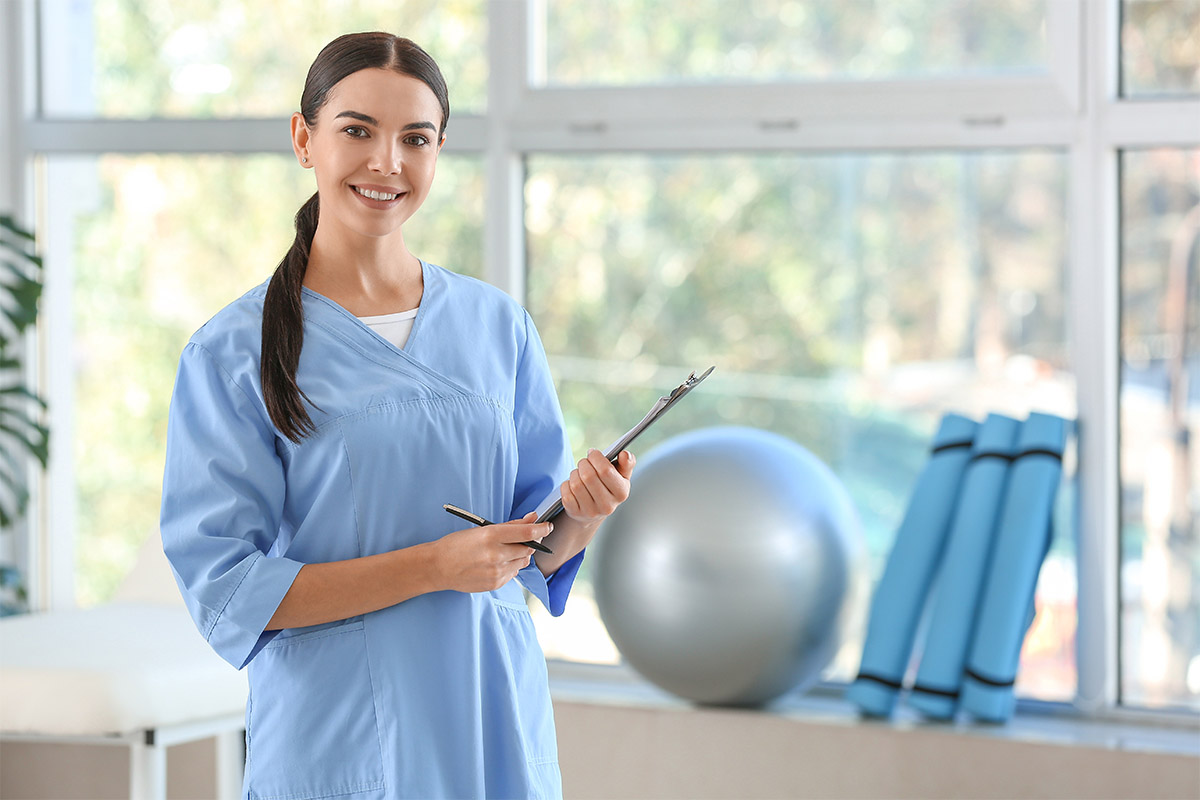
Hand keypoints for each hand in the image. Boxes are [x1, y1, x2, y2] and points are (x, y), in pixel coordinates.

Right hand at [433, 513, 552, 592]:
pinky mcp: (495, 584)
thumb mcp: (482, 529)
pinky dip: (510, 567)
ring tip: (503, 552)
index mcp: (491, 536)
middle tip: (523, 539)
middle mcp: (495, 554)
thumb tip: (532, 518)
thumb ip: (510, 525)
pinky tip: (496, 563)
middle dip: (530, 543)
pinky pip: (513, 574)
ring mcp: (496, 571)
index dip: (542, 529)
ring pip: (523, 562)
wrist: (438, 567)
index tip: (547, 526)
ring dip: (519, 555)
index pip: (527, 533)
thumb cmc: (457, 545)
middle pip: (528, 548)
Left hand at [560, 449, 634, 526]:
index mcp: (622, 492)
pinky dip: (566, 485)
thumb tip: (625, 454)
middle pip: (588, 476)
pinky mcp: (576, 513)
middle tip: (584, 462)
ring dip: (574, 474)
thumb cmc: (608, 486)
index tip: (593, 453)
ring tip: (579, 473)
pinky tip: (572, 485)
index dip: (596, 457)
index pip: (605, 470)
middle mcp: (608, 505)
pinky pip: (566, 493)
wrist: (595, 512)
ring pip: (576, 484)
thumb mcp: (621, 476)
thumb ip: (626, 463)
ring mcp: (591, 511)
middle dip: (583, 464)